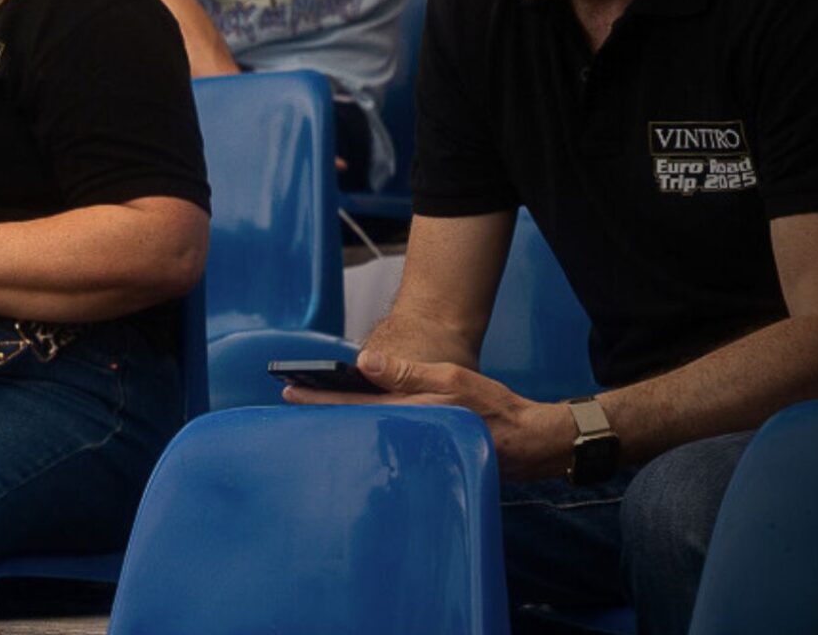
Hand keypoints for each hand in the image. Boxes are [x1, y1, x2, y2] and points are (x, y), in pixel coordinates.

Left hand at [283, 347, 576, 480]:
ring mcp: (414, 449)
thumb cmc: (492, 408)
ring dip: (342, 421)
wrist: (528, 443)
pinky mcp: (423, 455)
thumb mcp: (449, 378)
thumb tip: (363, 361)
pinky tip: (356, 424)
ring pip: (367, 433)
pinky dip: (367, 431)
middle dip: (322, 412)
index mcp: (408, 414)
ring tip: (315, 410)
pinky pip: (386, 441)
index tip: (288, 391)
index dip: (318, 399)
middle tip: (290, 400)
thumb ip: (405, 372)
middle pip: (353, 423)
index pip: (351, 405)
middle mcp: (406, 435)